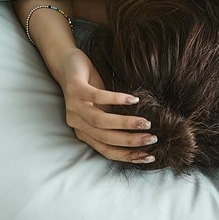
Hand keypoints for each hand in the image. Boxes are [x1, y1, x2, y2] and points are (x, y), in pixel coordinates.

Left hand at [57, 48, 156, 162]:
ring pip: (100, 121)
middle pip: (105, 138)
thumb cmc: (89, 86)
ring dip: (125, 123)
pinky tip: (133, 99)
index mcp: (84, 131)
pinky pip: (96, 96)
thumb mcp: (103, 107)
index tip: (149, 156)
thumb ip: (115, 119)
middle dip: (131, 141)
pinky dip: (116, 99)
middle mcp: (76, 123)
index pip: (107, 150)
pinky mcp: (74, 89)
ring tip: (145, 122)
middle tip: (152, 139)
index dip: (128, 156)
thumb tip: (143, 131)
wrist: (66, 63)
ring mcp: (73, 106)